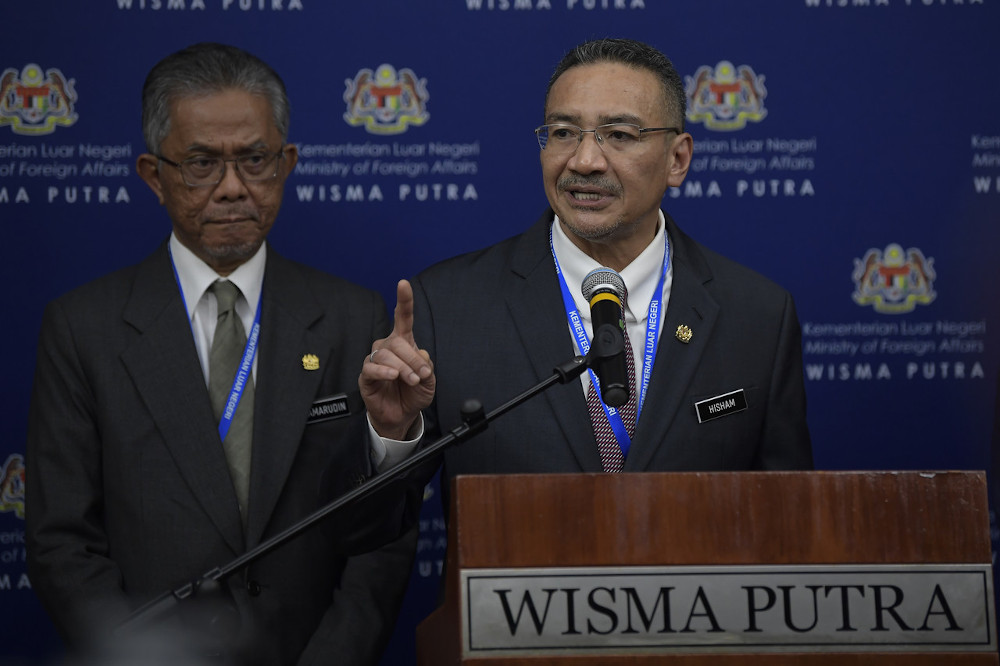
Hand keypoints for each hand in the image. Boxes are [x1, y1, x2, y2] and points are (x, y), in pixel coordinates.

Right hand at [359, 280, 435, 439]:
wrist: (402, 415)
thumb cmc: (413, 393)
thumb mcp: (429, 379)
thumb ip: (426, 364)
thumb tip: (419, 353)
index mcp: (404, 342)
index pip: (402, 317)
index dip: (404, 300)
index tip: (403, 284)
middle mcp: (387, 347)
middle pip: (398, 342)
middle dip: (413, 359)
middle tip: (421, 375)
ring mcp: (375, 360)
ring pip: (386, 356)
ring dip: (403, 368)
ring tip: (412, 381)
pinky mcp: (366, 375)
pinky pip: (371, 368)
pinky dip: (384, 372)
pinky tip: (393, 376)